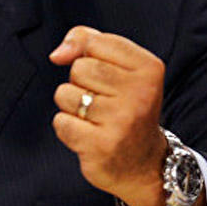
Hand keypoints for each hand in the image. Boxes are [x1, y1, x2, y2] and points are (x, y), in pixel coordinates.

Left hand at [49, 27, 206, 205]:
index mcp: (149, 68)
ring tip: (95, 119)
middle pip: (79, 68)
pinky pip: (61, 122)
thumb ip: (87, 41)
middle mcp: (141, 94)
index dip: (88, 56)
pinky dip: (67, 128)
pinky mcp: (102, 146)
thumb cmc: (124, 105)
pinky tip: (89, 136)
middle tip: (102, 102)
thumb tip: (57, 54)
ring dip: (71, 106)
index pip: (94, 42)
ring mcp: (122, 121)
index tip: (107, 77)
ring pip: (65, 94)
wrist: (144, 164)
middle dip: (79, 83)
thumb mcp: (118, 65)